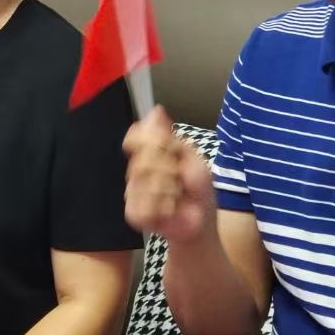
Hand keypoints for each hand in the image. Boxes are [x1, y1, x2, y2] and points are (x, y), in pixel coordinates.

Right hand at [123, 107, 216, 243]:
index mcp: (150, 154)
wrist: (201, 223)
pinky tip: (170, 209)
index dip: (150, 141)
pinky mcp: (133, 213)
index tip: (167, 147)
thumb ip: (171, 137)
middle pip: (143, 159)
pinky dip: (164, 207)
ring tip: (177, 195)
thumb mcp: (193, 158)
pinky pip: (143, 204)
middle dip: (168, 169)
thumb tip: (156, 111)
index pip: (135, 137)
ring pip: (145, 182)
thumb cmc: (198, 191)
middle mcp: (137, 171)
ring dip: (169, 190)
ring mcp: (133, 192)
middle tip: (180, 178)